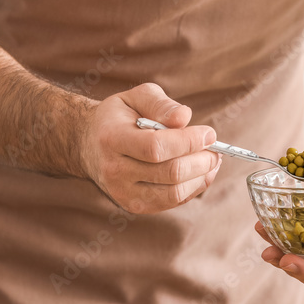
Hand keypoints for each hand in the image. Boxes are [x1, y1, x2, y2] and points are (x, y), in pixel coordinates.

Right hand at [79, 83, 220, 213]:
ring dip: (201, 177)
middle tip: (214, 149)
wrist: (89, 144)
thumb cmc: (119, 117)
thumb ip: (161, 104)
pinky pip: (172, 202)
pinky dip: (193, 188)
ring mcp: (123, 193)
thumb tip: (185, 117)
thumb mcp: (135, 98)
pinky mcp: (134, 206)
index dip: (188, 142)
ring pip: (174, 193)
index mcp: (112, 139)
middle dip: (201, 161)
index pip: (156, 147)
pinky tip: (201, 173)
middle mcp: (114, 170)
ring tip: (211, 160)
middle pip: (170, 173)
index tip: (209, 134)